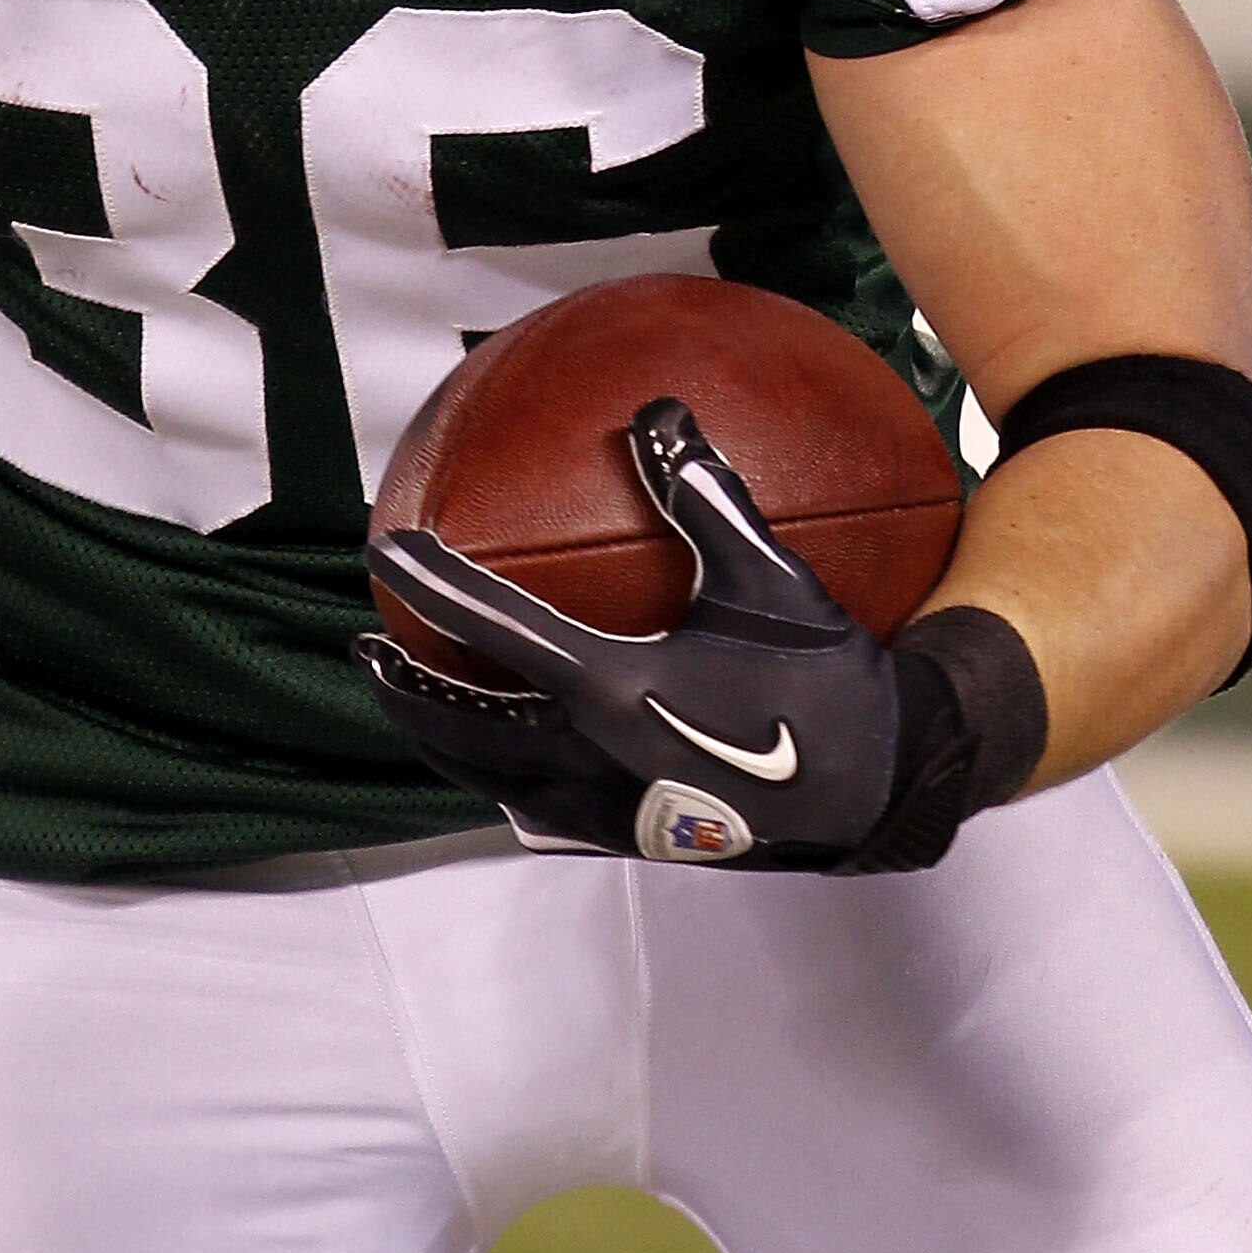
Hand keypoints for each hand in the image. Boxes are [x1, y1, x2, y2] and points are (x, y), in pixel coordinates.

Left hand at [359, 401, 1042, 871]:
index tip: (385, 552)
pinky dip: (500, 777)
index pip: (492, 628)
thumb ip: (706, 496)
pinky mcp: (632, 838)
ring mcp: (606, 807)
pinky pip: (539, 808)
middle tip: (369, 652)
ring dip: (441, 743)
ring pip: (490, 778)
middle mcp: (592, 756)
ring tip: (416, 709)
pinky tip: (505, 759)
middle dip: (406, 691)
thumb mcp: (768, 578)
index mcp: (612, 689)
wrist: (882, 788)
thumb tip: (660, 414)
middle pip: (462, 727)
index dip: (431, 585)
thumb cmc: (829, 679)